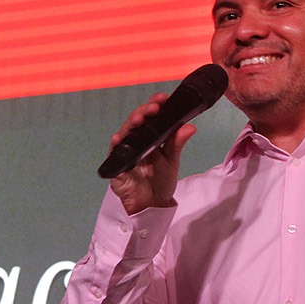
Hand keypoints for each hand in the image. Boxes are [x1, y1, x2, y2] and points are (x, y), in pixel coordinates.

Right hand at [108, 93, 197, 214]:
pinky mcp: (117, 164)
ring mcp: (125, 151)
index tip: (163, 98)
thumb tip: (190, 126)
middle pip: (136, 120)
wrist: (152, 204)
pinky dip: (116, 144)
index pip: (150, 115)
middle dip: (144, 111)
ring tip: (140, 118)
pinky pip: (114, 152)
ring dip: (131, 123)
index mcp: (149, 136)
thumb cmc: (160, 181)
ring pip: (125, 132)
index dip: (154, 105)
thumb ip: (177, 143)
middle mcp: (136, 140)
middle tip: (154, 107)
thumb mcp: (171, 160)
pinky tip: (119, 137)